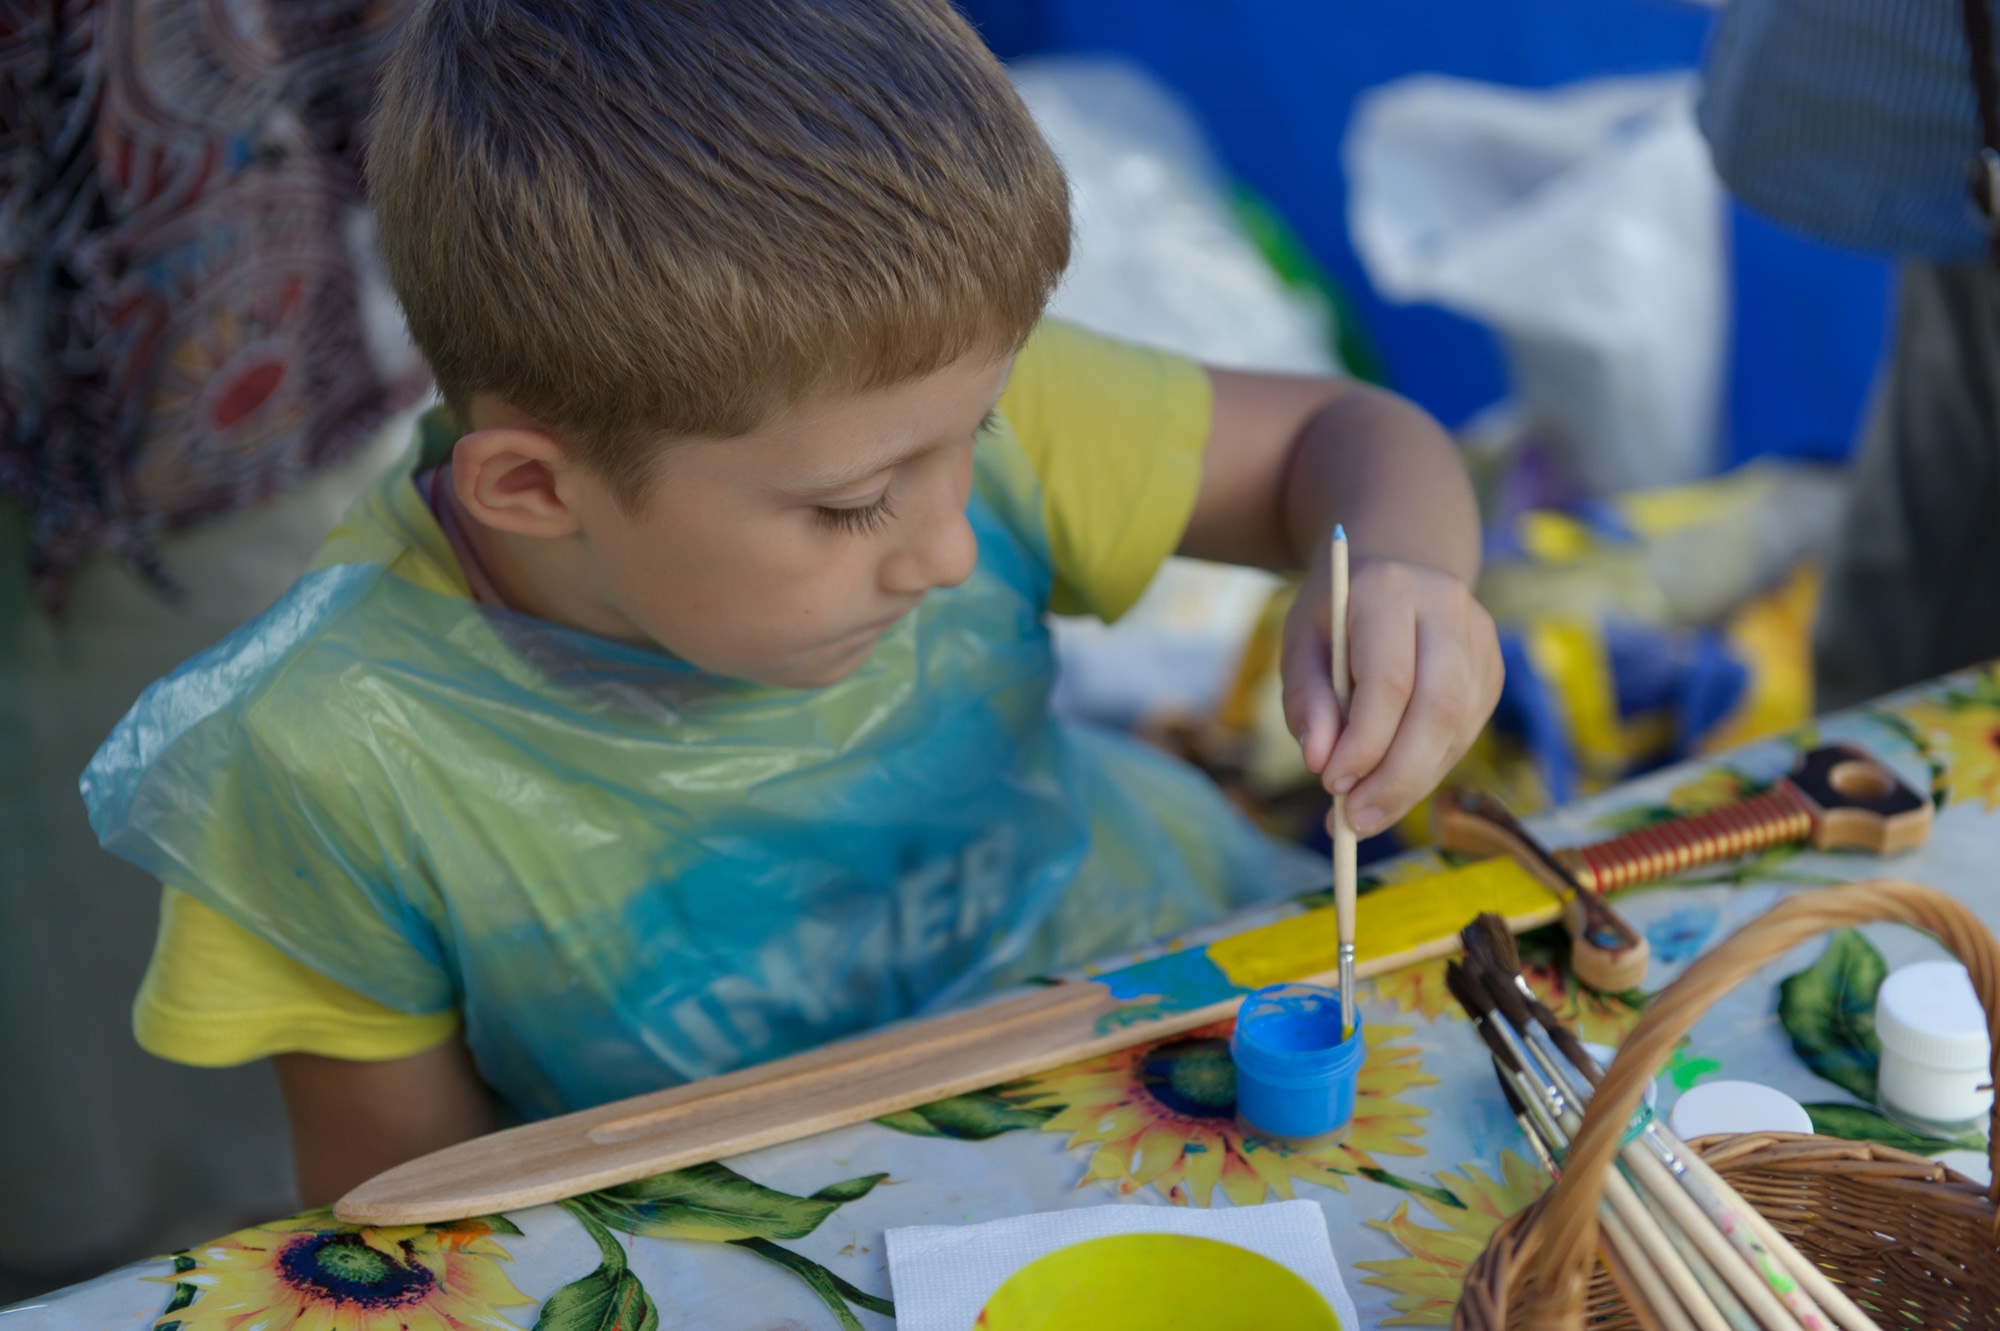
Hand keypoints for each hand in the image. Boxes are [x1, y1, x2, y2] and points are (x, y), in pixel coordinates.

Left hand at [1281, 554, 1502, 837]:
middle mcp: (1448, 607)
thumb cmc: (1336, 617)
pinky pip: (1465, 733)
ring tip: (1364, 812)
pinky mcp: (1492, 669)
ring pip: (1458, 727)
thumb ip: (1305, 699)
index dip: (1364, 740)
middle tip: (1355, 820)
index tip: (1330, 783)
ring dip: (1412, 782)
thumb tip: (1319, 761)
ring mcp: (1480, 638)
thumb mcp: (1300, 644)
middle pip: (1440, 706)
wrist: (1393, 573)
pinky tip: (1392, 783)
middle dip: (1398, 775)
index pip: (1389, 678)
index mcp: (1392, 590)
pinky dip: (1427, 769)